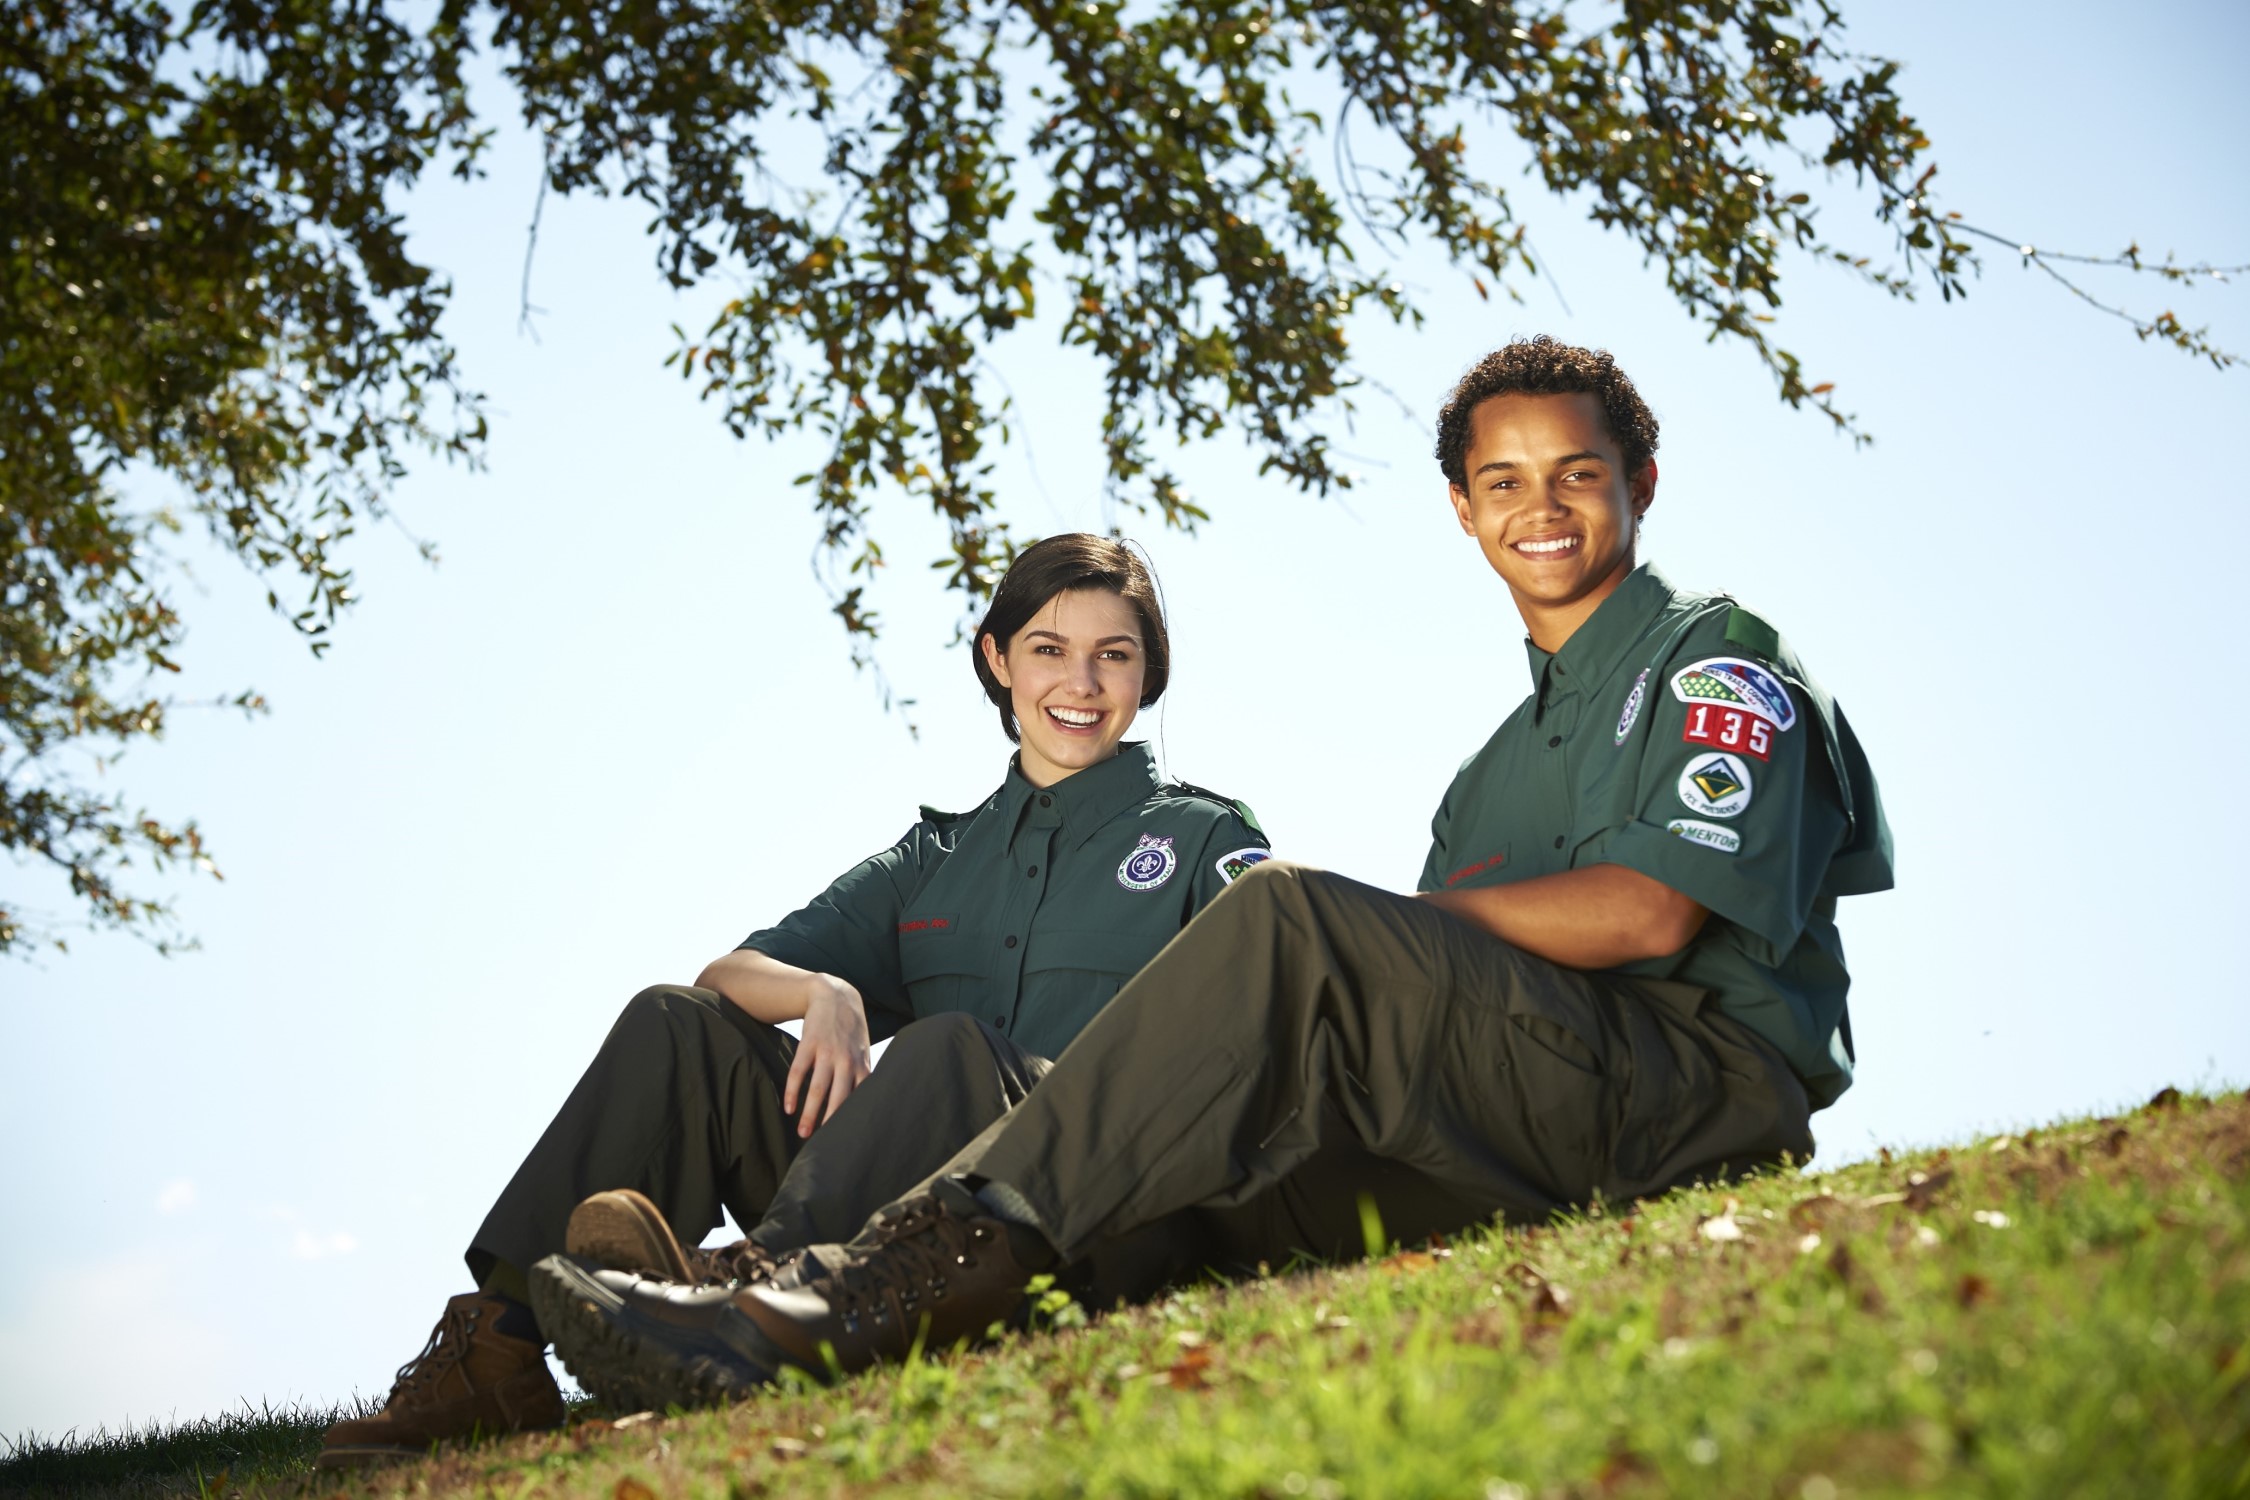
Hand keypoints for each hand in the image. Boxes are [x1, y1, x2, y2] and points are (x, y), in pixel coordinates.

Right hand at [783, 974, 871, 1137]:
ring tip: (802, 1133)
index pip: (860, 1098)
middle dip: (829, 1122)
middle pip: (839, 1097)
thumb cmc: (851, 1031)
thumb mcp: (863, 1051)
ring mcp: (827, 1051)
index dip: (855, 1118)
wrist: (835, 996)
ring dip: (809, 1112)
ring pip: (818, 1088)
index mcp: (862, 1064)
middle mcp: (847, 1060)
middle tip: (821, 1145)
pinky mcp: (808, 1043)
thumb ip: (864, 1076)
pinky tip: (788, 1107)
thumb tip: (866, 1105)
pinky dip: (792, 1090)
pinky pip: (798, 1071)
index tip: (850, 1139)